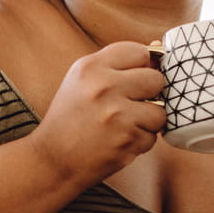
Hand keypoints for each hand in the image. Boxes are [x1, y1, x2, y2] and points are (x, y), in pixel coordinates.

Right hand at [28, 41, 166, 183]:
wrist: (53, 160)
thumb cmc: (71, 119)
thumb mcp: (82, 81)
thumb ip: (116, 66)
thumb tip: (158, 55)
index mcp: (90, 67)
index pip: (138, 52)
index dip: (140, 67)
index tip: (129, 80)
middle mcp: (103, 86)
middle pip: (155, 79)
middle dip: (149, 94)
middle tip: (127, 105)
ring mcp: (116, 114)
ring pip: (159, 111)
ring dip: (146, 121)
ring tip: (121, 125)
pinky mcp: (127, 139)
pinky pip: (152, 136)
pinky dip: (139, 141)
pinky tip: (117, 141)